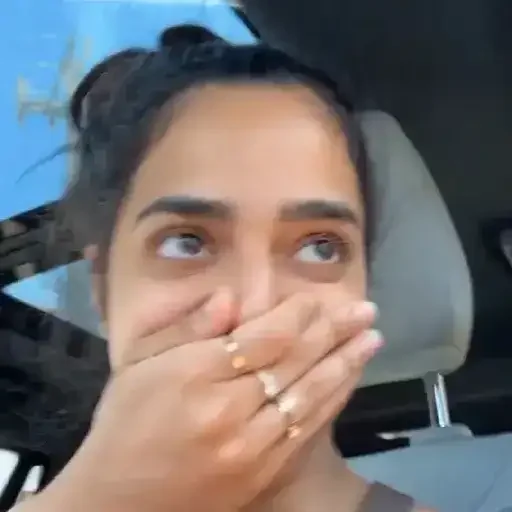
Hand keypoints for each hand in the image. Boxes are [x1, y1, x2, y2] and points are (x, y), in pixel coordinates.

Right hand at [34, 290, 379, 511]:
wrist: (119, 499)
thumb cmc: (126, 421)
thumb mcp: (139, 363)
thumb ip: (186, 328)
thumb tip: (230, 297)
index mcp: (196, 374)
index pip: (264, 337)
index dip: (297, 315)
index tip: (316, 299)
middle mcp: (230, 409)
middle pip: (295, 361)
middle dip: (334, 331)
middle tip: (364, 311)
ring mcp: (251, 446)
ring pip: (310, 395)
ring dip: (345, 364)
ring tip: (371, 339)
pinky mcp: (262, 472)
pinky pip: (306, 429)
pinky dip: (332, 401)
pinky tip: (348, 380)